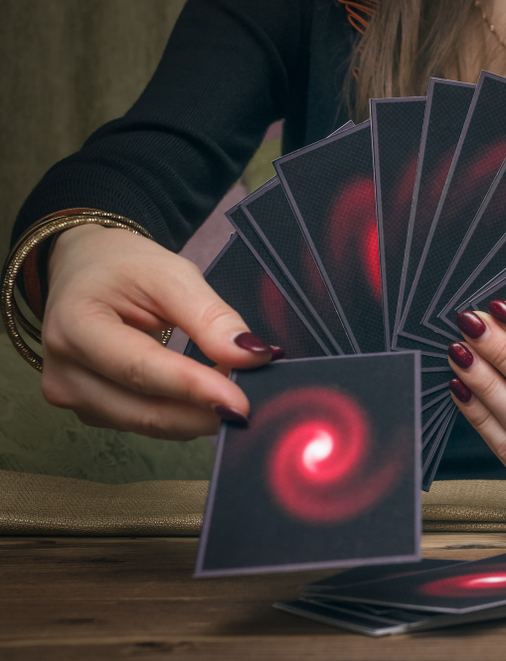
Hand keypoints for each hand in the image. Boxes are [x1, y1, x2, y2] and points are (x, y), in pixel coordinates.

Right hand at [40, 224, 276, 439]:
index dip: (194, 389)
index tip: (242, 403)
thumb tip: (254, 356)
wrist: (83, 270)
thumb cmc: (124, 268)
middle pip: (144, 410)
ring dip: (199, 416)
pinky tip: (208, 397)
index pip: (140, 369)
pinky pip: (145, 423)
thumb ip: (212, 317)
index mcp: (75, 325)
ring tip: (237, 391)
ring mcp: (73, 397)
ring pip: (148, 424)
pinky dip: (183, 414)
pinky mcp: (91, 411)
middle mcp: (63, 371)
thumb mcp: (172, 275)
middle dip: (205, 412)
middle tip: (256, 404)